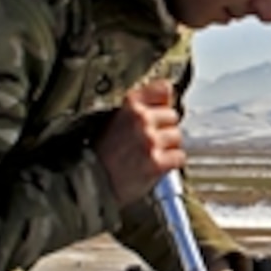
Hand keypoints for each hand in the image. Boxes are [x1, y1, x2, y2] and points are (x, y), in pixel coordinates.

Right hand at [93, 80, 185, 207]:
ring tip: (150, 154)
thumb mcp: (115, 119)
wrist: (91, 181)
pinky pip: (179, 157)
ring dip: (168, 147)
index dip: (164, 103)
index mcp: (130, 105)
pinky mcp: (157, 162)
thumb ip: (139, 107)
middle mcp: (141, 119)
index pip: (163, 89)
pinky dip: (171, 163)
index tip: (161, 111)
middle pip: (173, 116)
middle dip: (165, 128)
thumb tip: (166, 99)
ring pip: (177, 137)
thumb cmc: (102, 153)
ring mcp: (150, 141)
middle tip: (149, 141)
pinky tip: (156, 165)